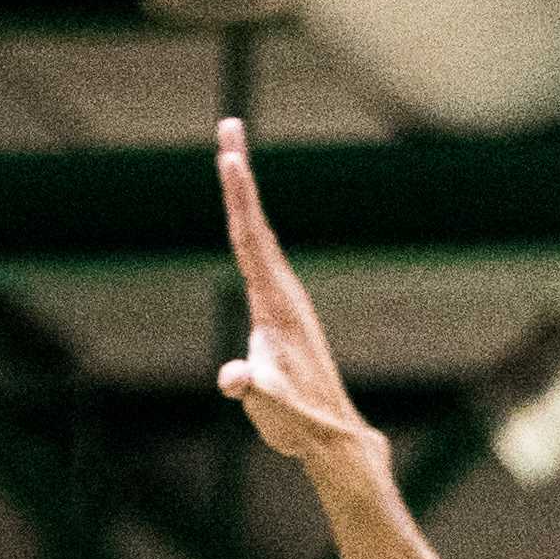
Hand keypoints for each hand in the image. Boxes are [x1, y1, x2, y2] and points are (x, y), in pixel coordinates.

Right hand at [215, 117, 380, 475]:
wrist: (331, 434)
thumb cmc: (297, 419)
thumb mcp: (268, 406)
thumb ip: (251, 389)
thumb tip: (235, 378)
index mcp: (275, 302)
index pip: (250, 239)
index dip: (238, 196)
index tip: (229, 154)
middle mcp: (284, 290)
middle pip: (255, 221)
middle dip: (240, 174)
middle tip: (228, 125)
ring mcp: (286, 299)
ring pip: (260, 235)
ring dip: (244, 195)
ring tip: (230, 157)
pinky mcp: (284, 311)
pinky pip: (261, 255)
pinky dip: (249, 226)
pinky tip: (245, 221)